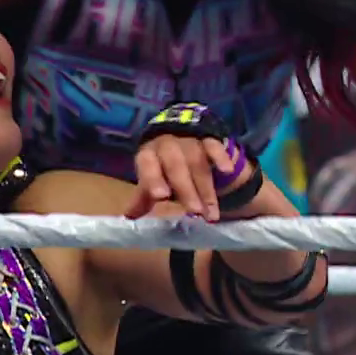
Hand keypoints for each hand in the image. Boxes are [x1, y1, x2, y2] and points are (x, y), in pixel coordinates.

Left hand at [125, 134, 247, 220]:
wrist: (180, 136)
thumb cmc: (163, 165)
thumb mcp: (152, 178)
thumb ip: (143, 197)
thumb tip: (128, 217)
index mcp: (148, 154)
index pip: (148, 164)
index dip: (153, 179)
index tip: (161, 196)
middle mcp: (167, 144)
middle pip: (176, 165)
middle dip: (186, 189)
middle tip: (195, 211)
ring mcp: (188, 140)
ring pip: (197, 161)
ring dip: (205, 187)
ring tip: (211, 212)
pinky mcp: (208, 138)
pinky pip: (214, 145)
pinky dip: (220, 157)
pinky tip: (227, 171)